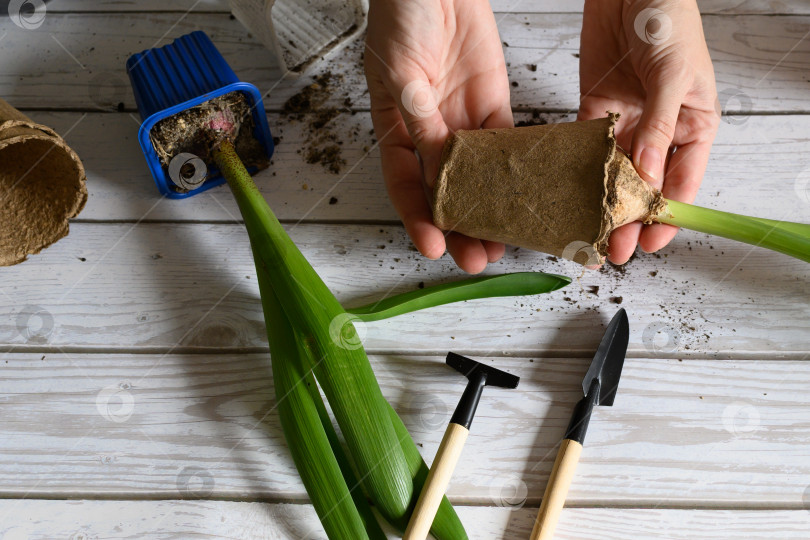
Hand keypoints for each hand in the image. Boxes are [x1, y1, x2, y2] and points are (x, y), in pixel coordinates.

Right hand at [364, 0, 512, 273]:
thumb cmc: (402, 16)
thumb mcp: (402, 71)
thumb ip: (421, 117)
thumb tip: (438, 161)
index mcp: (395, 129)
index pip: (405, 184)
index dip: (418, 217)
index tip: (434, 245)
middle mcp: (429, 133)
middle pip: (445, 190)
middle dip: (461, 225)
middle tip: (478, 257)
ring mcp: (462, 121)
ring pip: (479, 176)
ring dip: (493, 207)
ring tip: (506, 239)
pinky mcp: (493, 104)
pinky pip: (506, 144)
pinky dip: (517, 170)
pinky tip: (527, 194)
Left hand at [578, 0, 719, 263]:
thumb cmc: (670, 20)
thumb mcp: (674, 76)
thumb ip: (659, 128)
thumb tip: (644, 175)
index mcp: (693, 126)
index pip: (681, 181)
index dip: (665, 214)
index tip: (650, 241)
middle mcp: (660, 131)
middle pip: (643, 184)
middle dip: (628, 218)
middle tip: (612, 248)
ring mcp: (626, 122)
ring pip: (612, 172)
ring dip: (600, 202)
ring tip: (587, 230)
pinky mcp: (595, 109)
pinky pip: (586, 146)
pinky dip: (576, 169)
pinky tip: (568, 192)